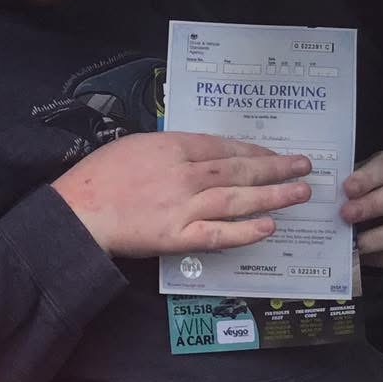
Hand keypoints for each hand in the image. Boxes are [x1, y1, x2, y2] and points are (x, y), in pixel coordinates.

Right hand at [51, 132, 312, 257]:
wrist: (78, 210)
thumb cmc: (99, 175)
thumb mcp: (135, 144)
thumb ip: (170, 147)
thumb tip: (200, 151)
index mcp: (172, 147)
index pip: (223, 147)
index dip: (253, 150)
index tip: (274, 153)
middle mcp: (184, 175)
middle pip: (239, 170)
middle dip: (275, 168)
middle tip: (304, 167)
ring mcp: (183, 207)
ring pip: (237, 200)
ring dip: (272, 197)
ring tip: (299, 194)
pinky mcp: (177, 237)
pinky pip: (218, 234)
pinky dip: (244, 231)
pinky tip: (267, 228)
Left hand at [342, 150, 382, 268]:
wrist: (367, 222)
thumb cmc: (356, 196)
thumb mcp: (348, 185)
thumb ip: (339, 186)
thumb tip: (314, 193)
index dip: (368, 177)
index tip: (347, 188)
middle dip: (373, 206)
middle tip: (346, 214)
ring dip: (380, 236)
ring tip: (355, 242)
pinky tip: (363, 254)